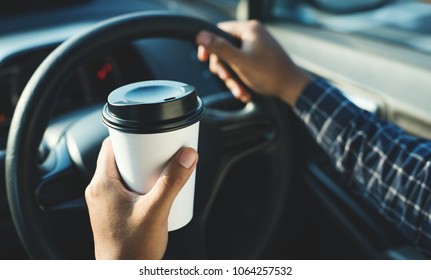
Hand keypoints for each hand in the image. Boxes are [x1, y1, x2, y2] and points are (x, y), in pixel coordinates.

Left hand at [85, 138, 197, 258]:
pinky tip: (154, 188)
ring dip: (139, 167)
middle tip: (160, 151)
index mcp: (102, 184)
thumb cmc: (132, 249)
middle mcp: (98, 191)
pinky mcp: (111, 212)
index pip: (110, 146)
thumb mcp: (156, 211)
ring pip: (121, 173)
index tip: (147, 133)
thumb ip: (172, 182)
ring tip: (161, 168)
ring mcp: (103, 203)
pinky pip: (122, 187)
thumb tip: (187, 156)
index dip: (129, 135)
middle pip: (118, 159)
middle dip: (140, 152)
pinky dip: (137, 181)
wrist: (124, 274)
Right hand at [196, 20, 309, 105]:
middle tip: (227, 79)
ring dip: (233, 78)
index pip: (219, 31)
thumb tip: (201, 36)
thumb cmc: (270, 74)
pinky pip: (242, 65)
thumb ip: (220, 48)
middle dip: (224, 68)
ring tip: (239, 90)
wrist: (291, 87)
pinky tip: (244, 90)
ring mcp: (257, 45)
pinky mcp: (259, 57)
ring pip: (233, 60)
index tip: (203, 58)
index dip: (209, 46)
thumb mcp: (240, 62)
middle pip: (225, 48)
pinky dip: (241, 78)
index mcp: (248, 29)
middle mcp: (253, 34)